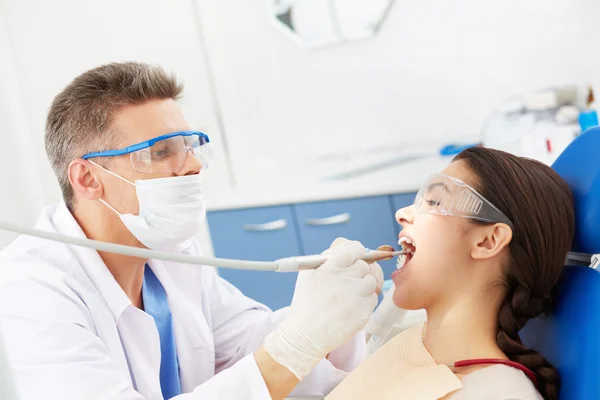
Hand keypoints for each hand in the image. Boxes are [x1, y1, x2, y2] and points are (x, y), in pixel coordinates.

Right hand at [263, 238, 382, 378]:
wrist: (306, 334)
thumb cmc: (307, 303)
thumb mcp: (308, 273)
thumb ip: (328, 255)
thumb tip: (348, 245)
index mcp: (330, 267)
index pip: (355, 248)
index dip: (357, 252)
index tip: (356, 256)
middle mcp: (345, 279)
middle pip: (365, 265)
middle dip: (358, 271)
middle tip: (347, 281)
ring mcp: (356, 295)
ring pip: (371, 281)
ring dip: (363, 286)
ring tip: (349, 295)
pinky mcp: (364, 311)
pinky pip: (373, 298)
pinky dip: (365, 301)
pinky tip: (351, 306)